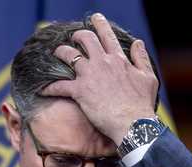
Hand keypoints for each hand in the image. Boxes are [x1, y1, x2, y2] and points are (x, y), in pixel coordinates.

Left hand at [41, 13, 158, 144]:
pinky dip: (49, 87)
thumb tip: (138, 42)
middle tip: (73, 38)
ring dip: (60, 53)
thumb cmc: (142, 104)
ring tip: (56, 54)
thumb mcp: (149, 78)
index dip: (100, 24)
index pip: (107, 36)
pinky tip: (43, 89)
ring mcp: (90, 75)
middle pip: (85, 39)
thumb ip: (141, 58)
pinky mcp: (80, 91)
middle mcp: (102, 63)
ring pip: (68, 55)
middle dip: (77, 36)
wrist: (133, 123)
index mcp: (118, 59)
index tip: (95, 18)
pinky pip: (59, 86)